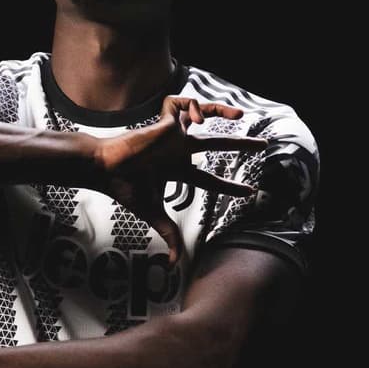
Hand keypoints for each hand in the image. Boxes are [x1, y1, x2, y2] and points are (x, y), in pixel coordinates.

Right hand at [93, 97, 266, 265]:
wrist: (105, 170)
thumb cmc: (125, 189)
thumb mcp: (154, 214)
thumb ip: (169, 234)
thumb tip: (175, 263)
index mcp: (176, 171)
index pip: (210, 179)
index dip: (229, 186)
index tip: (249, 191)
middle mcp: (177, 151)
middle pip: (216, 144)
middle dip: (241, 144)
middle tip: (263, 145)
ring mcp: (171, 135)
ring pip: (201, 113)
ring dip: (220, 109)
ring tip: (238, 115)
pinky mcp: (165, 122)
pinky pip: (182, 104)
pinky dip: (195, 106)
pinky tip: (197, 120)